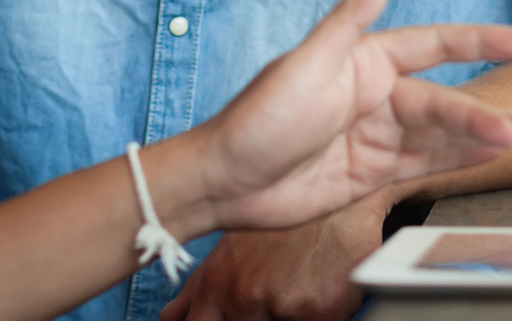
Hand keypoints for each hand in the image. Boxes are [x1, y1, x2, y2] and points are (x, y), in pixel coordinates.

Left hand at [159, 195, 387, 320]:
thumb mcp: (232, 245)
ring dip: (285, 316)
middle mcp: (245, 297)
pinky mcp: (319, 314)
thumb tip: (171, 317)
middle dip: (252, 319)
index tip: (215, 320)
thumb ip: (198, 287)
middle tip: (271, 292)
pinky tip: (318, 289)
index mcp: (218, 284)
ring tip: (297, 284)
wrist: (341, 203)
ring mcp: (282, 308)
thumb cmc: (286, 221)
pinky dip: (313, 315)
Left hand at [193, 0, 511, 230]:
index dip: (481, 41)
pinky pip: (426, 164)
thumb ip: (351, 18)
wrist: (226, 182)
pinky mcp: (373, 173)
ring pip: (444, 135)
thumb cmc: (258, 117)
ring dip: (486, 138)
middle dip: (487, 113)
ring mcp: (377, 136)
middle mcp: (377, 95)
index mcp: (366, 60)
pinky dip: (460, 161)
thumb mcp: (307, 64)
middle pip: (445, 101)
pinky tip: (492, 158)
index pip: (436, 44)